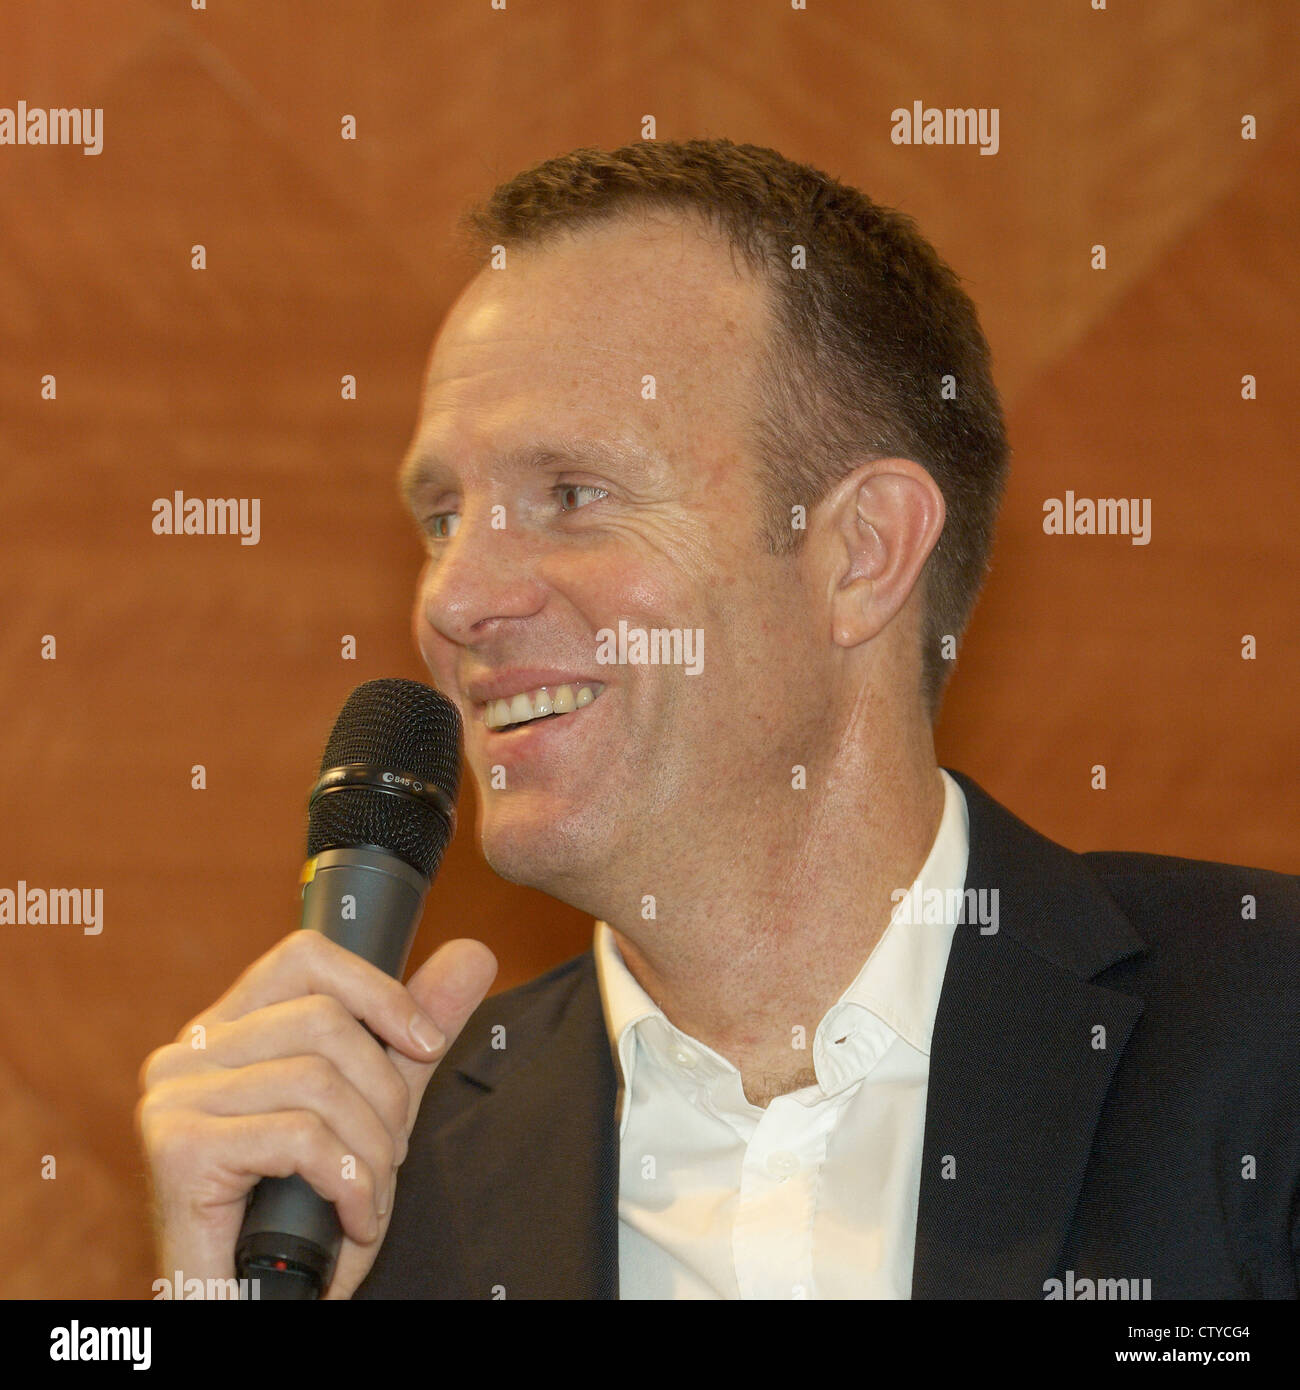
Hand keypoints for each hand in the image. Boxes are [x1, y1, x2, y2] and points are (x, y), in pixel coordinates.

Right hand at [136, 933, 496, 1298]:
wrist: (253, 1311)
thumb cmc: (303, 1221)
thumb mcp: (370, 1113)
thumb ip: (411, 1037)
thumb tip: (474, 953)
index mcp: (227, 1032)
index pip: (305, 958)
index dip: (377, 990)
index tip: (424, 1042)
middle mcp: (187, 1054)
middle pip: (323, 1021)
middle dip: (384, 1094)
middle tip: (389, 1156)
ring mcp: (173, 1098)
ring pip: (317, 1080)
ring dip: (370, 1150)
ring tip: (369, 1195)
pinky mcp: (177, 1149)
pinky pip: (300, 1136)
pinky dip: (348, 1182)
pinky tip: (350, 1218)